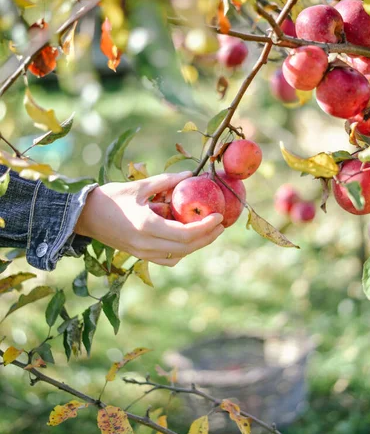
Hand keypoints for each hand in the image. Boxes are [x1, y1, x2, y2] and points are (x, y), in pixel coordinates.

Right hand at [74, 171, 224, 266]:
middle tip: (220, 225)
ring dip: (195, 245)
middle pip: (186, 247)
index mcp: (147, 225)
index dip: (205, 227)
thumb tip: (189, 175)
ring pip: (178, 255)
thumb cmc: (110, 197)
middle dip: (206, 237)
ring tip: (207, 231)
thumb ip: (166, 181)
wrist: (84, 216)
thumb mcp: (139, 186)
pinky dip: (180, 252)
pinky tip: (186, 240)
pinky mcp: (138, 255)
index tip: (218, 217)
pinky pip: (166, 259)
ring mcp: (141, 252)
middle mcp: (146, 243)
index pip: (185, 233)